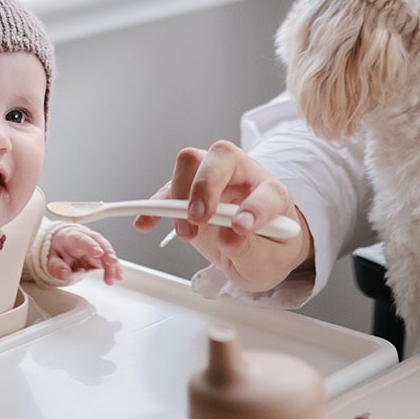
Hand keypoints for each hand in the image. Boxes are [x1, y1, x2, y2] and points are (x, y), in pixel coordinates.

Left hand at [47, 226, 122, 284]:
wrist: (64, 243)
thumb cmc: (59, 249)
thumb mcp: (51, 259)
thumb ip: (57, 267)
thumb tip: (65, 274)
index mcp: (73, 237)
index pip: (82, 240)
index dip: (91, 245)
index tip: (98, 252)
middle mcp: (87, 239)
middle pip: (100, 244)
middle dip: (107, 253)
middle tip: (112, 263)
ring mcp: (96, 246)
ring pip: (107, 253)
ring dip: (112, 264)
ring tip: (115, 276)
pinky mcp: (101, 255)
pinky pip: (109, 260)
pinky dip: (114, 268)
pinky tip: (118, 275)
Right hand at [134, 140, 312, 291]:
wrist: (257, 249)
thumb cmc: (267, 250)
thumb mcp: (267, 261)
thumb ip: (252, 250)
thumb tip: (229, 237)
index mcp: (273, 194)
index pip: (267, 192)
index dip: (255, 207)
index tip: (241, 227)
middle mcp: (244, 177)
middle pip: (222, 156)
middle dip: (206, 185)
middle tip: (200, 218)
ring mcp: (215, 180)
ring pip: (191, 161)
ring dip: (181, 194)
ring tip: (186, 231)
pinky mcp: (190, 193)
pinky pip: (167, 188)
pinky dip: (155, 204)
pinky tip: (146, 222)